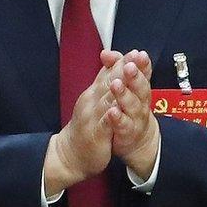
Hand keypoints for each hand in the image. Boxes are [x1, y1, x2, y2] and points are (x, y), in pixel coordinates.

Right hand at [42, 53, 122, 195]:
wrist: (69, 154)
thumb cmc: (86, 127)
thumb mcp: (94, 101)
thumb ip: (103, 82)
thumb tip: (112, 63)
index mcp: (94, 93)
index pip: (109, 73)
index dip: (123, 62)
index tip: (137, 51)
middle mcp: (92, 101)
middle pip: (109, 81)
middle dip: (123, 69)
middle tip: (135, 57)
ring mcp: (92, 117)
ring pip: (107, 99)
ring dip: (117, 87)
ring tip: (128, 76)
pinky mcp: (95, 134)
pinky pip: (104, 123)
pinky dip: (111, 116)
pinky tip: (117, 110)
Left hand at [106, 50, 158, 180]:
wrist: (137, 138)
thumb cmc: (130, 108)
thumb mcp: (126, 86)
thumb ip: (116, 67)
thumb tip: (106, 52)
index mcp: (139, 87)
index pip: (143, 72)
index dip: (142, 64)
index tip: (139, 54)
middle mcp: (141, 101)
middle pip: (140, 87)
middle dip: (135, 76)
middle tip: (129, 67)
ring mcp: (135, 117)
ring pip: (132, 105)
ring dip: (125, 95)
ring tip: (117, 85)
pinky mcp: (127, 132)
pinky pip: (124, 125)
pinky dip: (118, 119)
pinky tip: (112, 112)